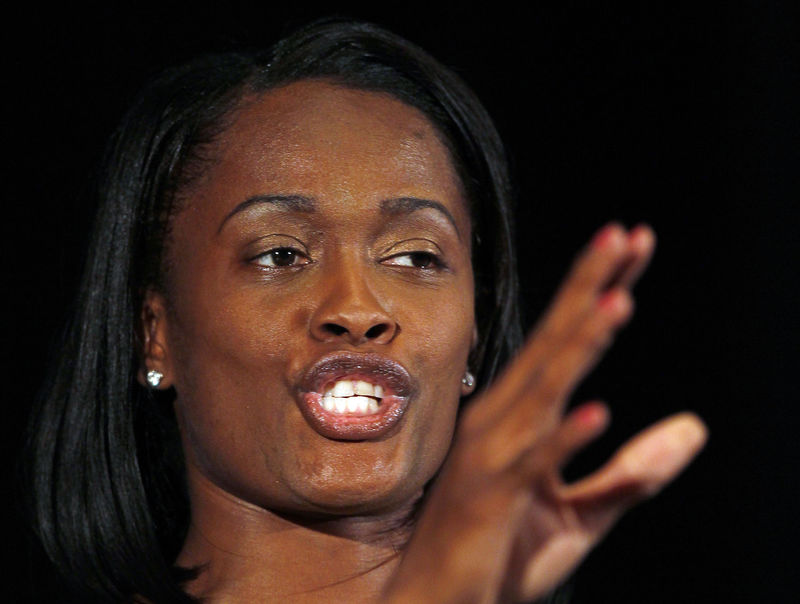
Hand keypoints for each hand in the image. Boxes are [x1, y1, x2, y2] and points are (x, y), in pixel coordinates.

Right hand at [384, 224, 707, 602]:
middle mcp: (503, 422)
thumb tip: (695, 427)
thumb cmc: (498, 554)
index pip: (566, 341)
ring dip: (579, 348)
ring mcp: (495, 458)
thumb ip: (635, 471)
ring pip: (544, 392)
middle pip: (553, 345)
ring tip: (617, 304)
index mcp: (521, 417)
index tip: (633, 247)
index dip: (597, 292)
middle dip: (588, 289)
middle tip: (623, 236)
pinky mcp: (492, 501)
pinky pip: (534, 466)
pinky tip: (596, 413)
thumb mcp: (581, 514)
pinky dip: (565, 441)